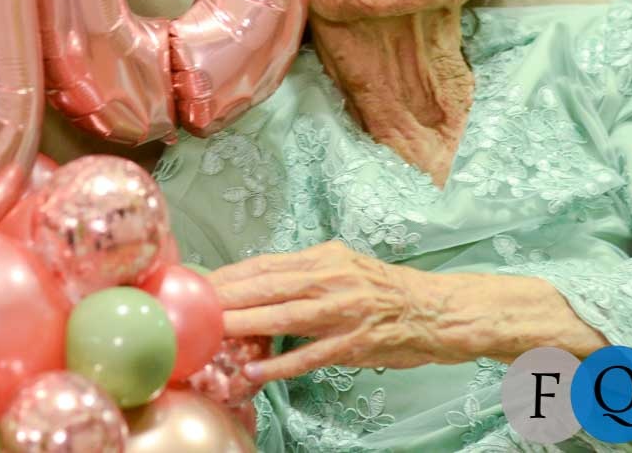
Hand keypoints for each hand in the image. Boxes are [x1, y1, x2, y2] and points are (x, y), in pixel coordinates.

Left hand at [210, 240, 455, 383]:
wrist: (437, 309)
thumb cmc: (385, 290)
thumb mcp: (344, 266)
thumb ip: (305, 272)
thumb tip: (260, 281)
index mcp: (324, 258)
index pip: (267, 265)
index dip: (231, 275)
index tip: (200, 283)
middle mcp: (331, 279)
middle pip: (269, 287)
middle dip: (228, 296)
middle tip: (194, 306)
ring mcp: (343, 312)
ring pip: (285, 317)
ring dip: (246, 325)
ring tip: (214, 332)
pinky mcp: (355, 343)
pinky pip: (311, 356)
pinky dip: (281, 365)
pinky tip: (255, 373)